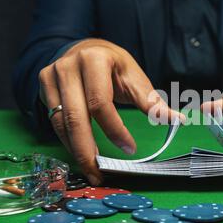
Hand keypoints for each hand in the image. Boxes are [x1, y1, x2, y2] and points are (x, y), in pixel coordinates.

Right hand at [39, 39, 183, 184]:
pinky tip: (81, 155)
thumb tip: (178, 120)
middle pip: (75, 117)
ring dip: (76, 151)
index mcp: (94, 60)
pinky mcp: (44, 87)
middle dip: (87, 151)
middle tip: (100, 174)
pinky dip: (68, 142)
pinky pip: (54, 121)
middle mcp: (68, 67)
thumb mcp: (135, 78)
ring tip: (91, 171)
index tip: (129, 149)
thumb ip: (152, 101)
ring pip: (61, 123)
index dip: (114, 129)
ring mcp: (52, 76)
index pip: (100, 102)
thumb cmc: (115, 66)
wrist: (87, 48)